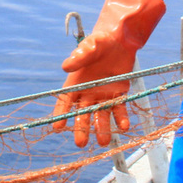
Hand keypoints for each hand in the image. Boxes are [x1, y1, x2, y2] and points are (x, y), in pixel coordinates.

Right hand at [50, 0, 164, 147]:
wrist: (120, 39)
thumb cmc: (101, 41)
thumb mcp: (90, 46)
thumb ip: (79, 56)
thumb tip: (65, 66)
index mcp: (76, 82)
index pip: (65, 101)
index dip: (61, 114)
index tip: (57, 128)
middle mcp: (88, 92)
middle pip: (82, 114)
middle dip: (81, 129)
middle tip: (81, 143)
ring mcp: (103, 95)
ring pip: (101, 116)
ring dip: (102, 129)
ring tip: (105, 142)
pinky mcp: (118, 94)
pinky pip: (119, 109)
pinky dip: (122, 118)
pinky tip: (125, 125)